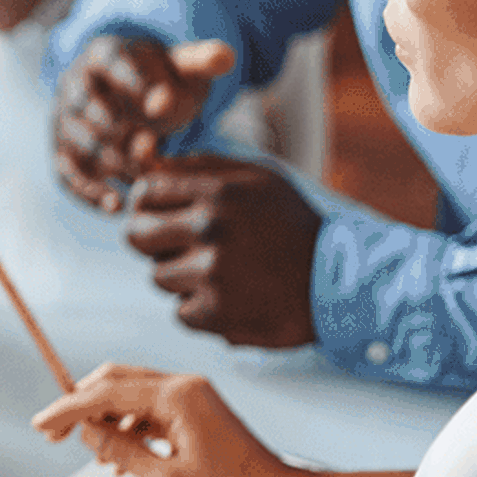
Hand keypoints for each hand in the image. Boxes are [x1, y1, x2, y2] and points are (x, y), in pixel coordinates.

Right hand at [32, 364, 304, 476]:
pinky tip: (118, 453)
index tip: (43, 423)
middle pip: (116, 381)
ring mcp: (192, 396)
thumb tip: (88, 434)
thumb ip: (120, 451)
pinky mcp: (197, 410)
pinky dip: (128, 426)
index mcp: (177, 396)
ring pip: (131, 394)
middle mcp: (184, 386)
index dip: (68, 409)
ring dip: (104, 418)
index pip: (106, 393)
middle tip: (55, 432)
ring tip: (88, 451)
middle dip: (82, 404)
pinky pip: (151, 408)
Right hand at [52, 36, 235, 209]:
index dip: (140, 86)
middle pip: (95, 110)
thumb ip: (203, 61)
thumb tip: (226, 58)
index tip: (167, 107)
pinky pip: (68, 175)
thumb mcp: (182, 66)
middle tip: (157, 149)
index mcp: (104, 54)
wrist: (128, 98)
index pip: (117, 65)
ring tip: (149, 177)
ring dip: (116, 165)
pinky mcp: (62, 152)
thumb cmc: (161, 81)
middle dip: (127, 133)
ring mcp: (64, 120)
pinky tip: (119, 206)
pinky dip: (90, 193)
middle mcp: (74, 84)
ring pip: (83, 145)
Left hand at [123, 154, 320, 348]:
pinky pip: (180, 311)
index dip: (149, 204)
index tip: (163, 215)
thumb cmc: (292, 224)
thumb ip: (201, 167)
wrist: (339, 282)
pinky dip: (199, 309)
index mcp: (217, 193)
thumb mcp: (257, 178)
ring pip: (157, 275)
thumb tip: (148, 162)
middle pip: (136, 234)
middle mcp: (210, 230)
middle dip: (152, 240)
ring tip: (219, 272)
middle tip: (179, 246)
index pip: (145, 193)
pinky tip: (230, 297)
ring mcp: (211, 274)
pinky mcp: (216, 313)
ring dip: (180, 276)